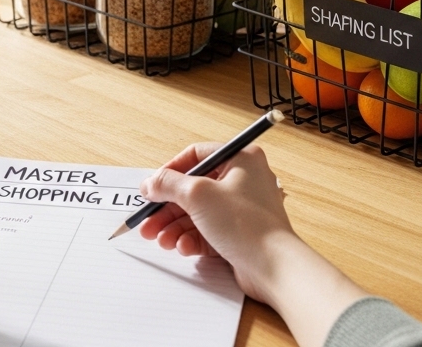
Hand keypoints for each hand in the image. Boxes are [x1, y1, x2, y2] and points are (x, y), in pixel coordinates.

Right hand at [139, 143, 366, 346]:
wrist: (274, 266)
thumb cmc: (246, 224)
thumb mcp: (198, 195)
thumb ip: (168, 185)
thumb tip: (150, 183)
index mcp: (240, 159)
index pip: (197, 155)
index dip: (171, 170)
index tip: (153, 186)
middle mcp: (243, 180)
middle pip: (193, 189)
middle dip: (167, 208)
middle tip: (148, 222)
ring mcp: (241, 209)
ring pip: (198, 213)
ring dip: (175, 226)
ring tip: (161, 240)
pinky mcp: (239, 234)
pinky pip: (208, 232)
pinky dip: (192, 239)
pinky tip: (183, 247)